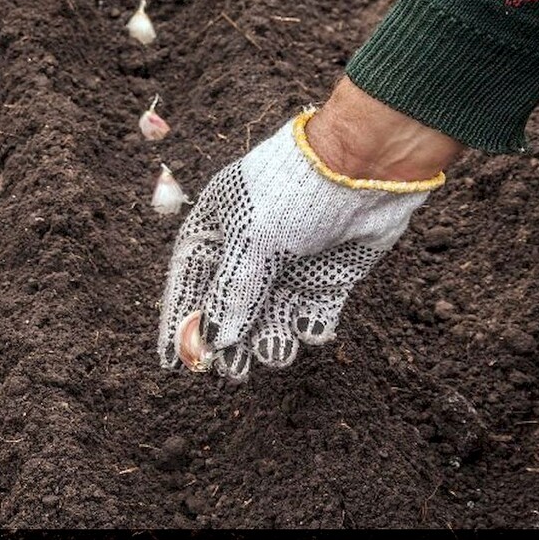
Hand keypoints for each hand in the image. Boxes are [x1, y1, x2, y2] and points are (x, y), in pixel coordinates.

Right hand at [157, 78, 462, 379]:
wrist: (367, 167)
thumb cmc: (295, 191)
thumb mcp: (254, 243)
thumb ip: (232, 294)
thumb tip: (213, 342)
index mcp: (218, 224)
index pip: (190, 279)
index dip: (179, 320)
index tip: (171, 361)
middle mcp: (251, 246)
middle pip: (231, 305)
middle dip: (231, 341)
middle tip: (232, 372)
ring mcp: (290, 261)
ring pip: (271, 315)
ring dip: (270, 338)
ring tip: (275, 354)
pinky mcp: (328, 274)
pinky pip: (311, 312)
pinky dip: (308, 327)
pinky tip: (308, 331)